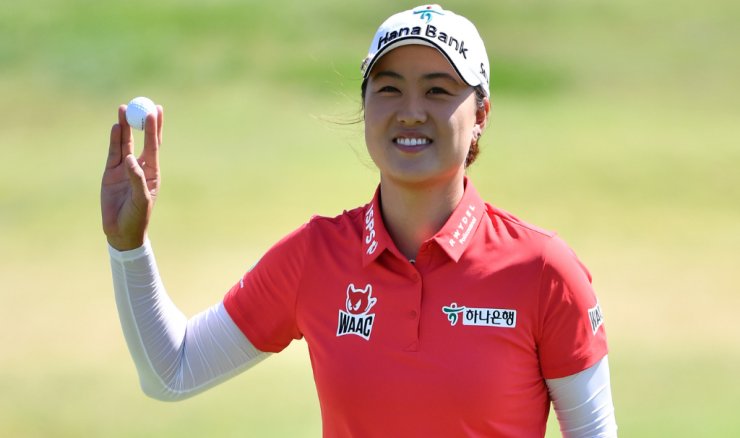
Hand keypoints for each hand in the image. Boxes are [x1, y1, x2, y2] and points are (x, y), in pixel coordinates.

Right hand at [101, 104, 162, 250]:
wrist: (121, 230)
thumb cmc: (137, 216)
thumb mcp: (141, 199)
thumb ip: (137, 178)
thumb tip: (130, 159)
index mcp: (152, 171)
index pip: (154, 145)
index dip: (154, 128)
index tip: (155, 112)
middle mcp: (139, 166)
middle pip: (141, 139)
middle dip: (142, 122)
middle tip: (144, 104)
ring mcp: (124, 168)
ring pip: (124, 142)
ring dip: (125, 126)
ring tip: (123, 109)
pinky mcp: (110, 172)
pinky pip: (112, 152)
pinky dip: (114, 139)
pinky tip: (116, 126)